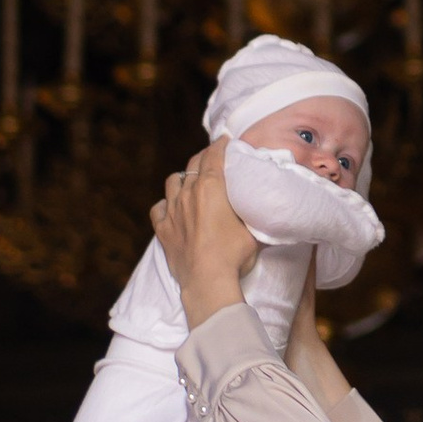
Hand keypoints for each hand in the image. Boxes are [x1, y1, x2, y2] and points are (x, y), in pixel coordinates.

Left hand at [153, 145, 255, 327]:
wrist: (208, 281)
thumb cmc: (234, 254)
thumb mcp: (253, 231)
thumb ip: (253, 216)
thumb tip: (264, 212)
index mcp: (211, 188)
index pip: (213, 157)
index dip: (219, 145)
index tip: (224, 140)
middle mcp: (188, 194)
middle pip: (193, 165)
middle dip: (203, 157)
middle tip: (212, 158)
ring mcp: (172, 211)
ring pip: (172, 182)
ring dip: (183, 178)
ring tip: (190, 182)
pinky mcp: (163, 230)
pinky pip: (158, 208)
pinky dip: (165, 205)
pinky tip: (171, 209)